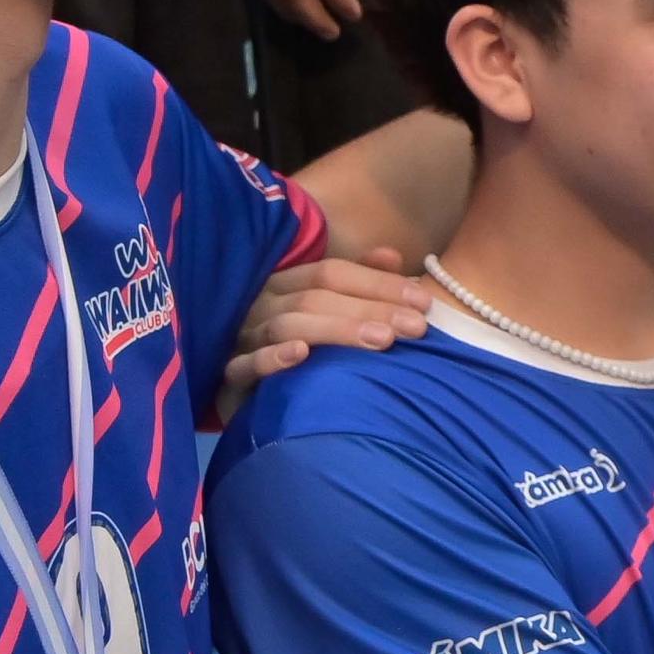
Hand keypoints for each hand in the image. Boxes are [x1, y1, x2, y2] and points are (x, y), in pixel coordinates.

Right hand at [216, 249, 434, 415]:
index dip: (378, 283)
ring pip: (288, 326)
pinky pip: (245, 365)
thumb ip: (358, 284)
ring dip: (336, 330)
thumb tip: (392, 255)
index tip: (424, 302)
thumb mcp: (325, 313)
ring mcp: (243, 338)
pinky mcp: (229, 376)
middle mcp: (263, 305)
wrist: (242, 398)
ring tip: (382, 341)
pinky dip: (272, 358)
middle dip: (370, 309)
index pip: (332, 273)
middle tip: (416, 327)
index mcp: (285, 284)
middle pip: (315, 298)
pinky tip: (302, 355)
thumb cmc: (293, 351)